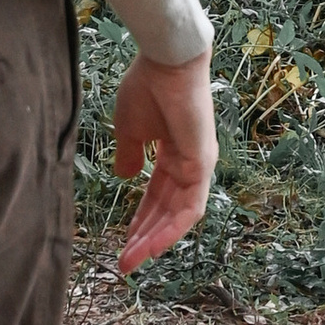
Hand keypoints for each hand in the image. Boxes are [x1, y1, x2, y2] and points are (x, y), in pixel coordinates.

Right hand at [112, 51, 216, 273]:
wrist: (165, 61)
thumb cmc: (147, 86)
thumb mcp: (130, 129)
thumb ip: (130, 155)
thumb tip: (124, 177)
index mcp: (174, 154)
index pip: (157, 197)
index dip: (139, 220)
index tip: (122, 243)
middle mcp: (190, 164)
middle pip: (166, 210)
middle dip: (144, 238)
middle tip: (124, 263)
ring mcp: (199, 165)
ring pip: (178, 215)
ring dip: (155, 240)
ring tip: (131, 261)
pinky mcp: (202, 165)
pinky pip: (189, 208)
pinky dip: (171, 229)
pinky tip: (151, 246)